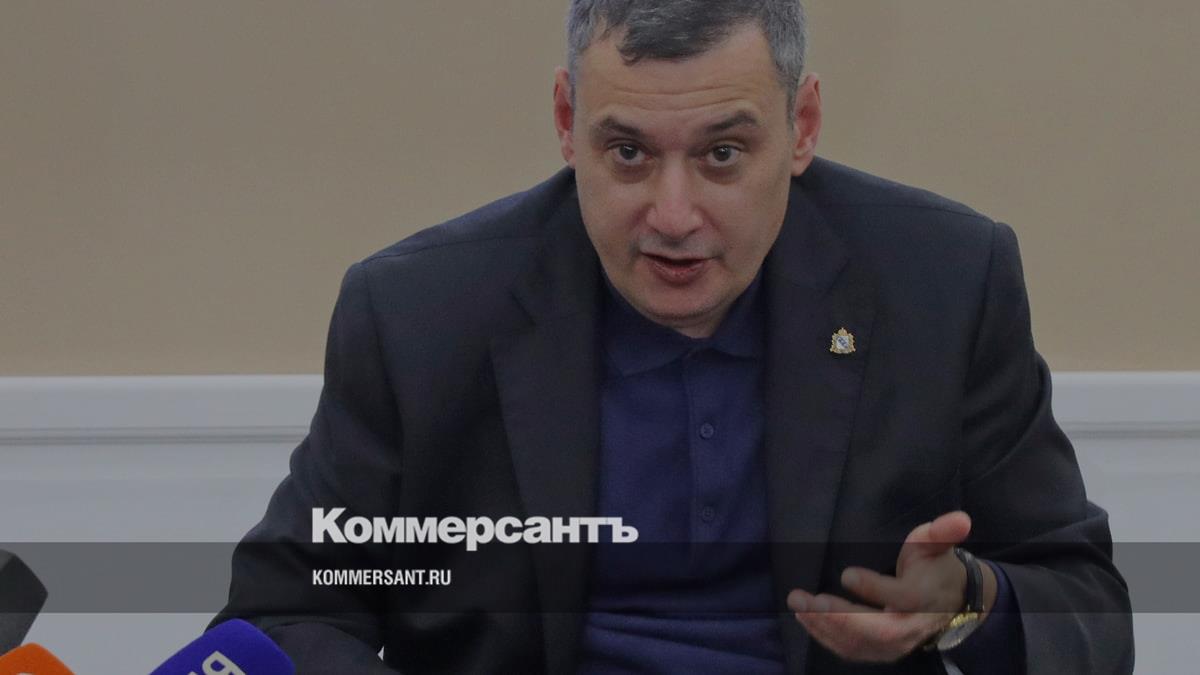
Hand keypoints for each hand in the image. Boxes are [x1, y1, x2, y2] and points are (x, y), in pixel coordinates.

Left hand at [786, 511, 995, 662]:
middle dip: (842, 618)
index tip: (847, 573)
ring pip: (861, 645)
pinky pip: (852, 651)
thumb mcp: (938, 545)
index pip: (903, 598)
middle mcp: (911, 626)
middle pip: (879, 631)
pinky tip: (805, 617)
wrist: (948, 602)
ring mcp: (895, 644)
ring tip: (799, 604)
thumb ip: (943, 531)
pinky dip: (826, 637)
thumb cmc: (934, 567)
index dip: (875, 589)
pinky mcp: (880, 651)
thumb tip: (961, 519)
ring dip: (826, 627)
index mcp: (925, 598)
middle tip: (811, 600)